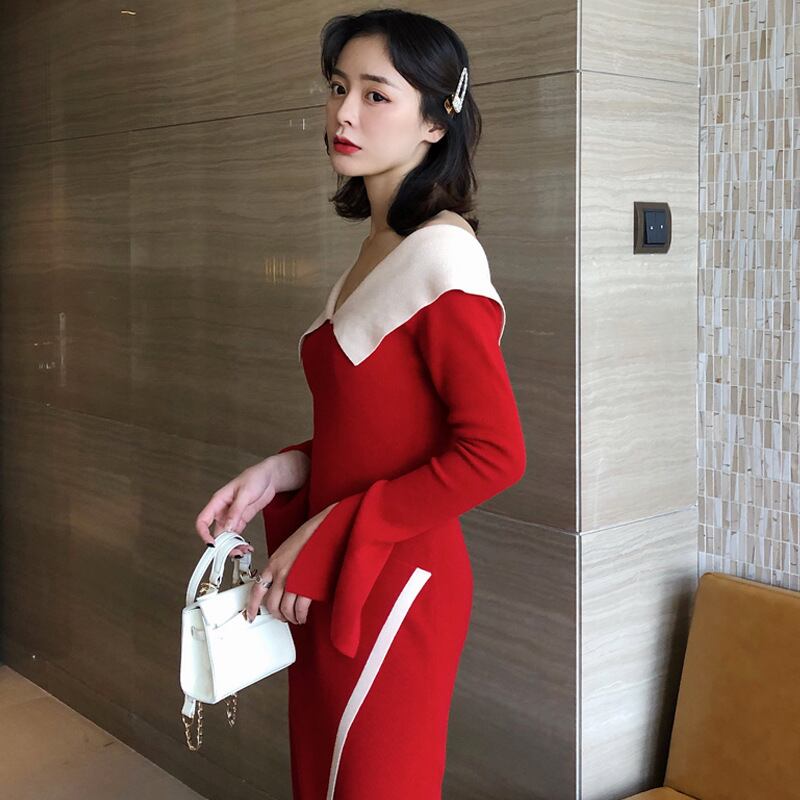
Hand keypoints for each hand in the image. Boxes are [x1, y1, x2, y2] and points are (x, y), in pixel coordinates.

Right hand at [195, 460, 281, 557]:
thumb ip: (236, 510)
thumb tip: (228, 527)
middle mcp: (222, 511)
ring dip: (233, 546)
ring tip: (244, 551)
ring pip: (227, 536)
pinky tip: (247, 547)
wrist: (270, 477)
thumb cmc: (255, 478)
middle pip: (216, 533)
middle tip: (235, 553)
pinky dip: (240, 543)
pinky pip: (237, 535)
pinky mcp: (241, 520)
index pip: (203, 520)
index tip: (212, 544)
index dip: (204, 534)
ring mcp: (232, 516)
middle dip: (223, 545)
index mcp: (218, 502)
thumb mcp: (245, 493)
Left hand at [245, 502, 336, 624]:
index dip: (252, 606)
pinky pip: (300, 609)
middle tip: (281, 616)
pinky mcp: (308, 587)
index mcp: (274, 563)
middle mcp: (281, 573)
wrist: (328, 530)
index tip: (251, 614)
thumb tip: (279, 582)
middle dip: (276, 614)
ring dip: (289, 617)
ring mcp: (294, 581)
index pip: (256, 590)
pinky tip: (303, 615)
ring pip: (285, 609)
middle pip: (271, 604)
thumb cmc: (312, 536)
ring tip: (295, 617)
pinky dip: (301, 616)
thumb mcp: (289, 549)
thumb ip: (281, 566)